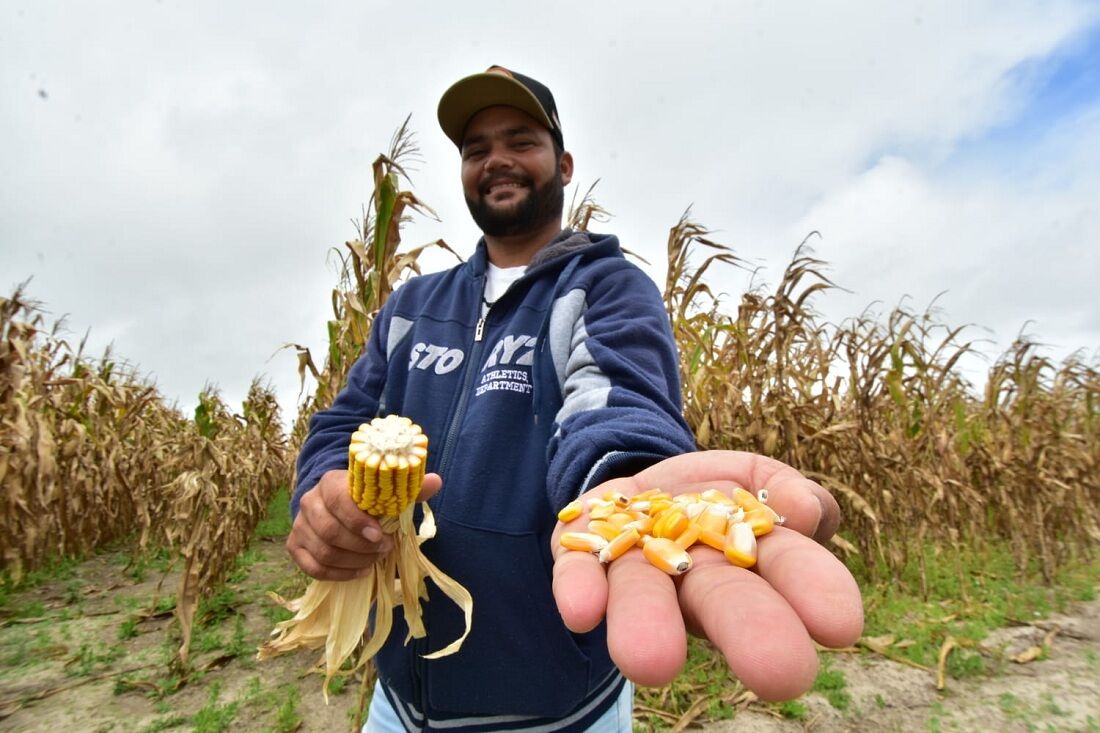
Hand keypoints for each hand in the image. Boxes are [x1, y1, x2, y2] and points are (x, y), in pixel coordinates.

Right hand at [287, 469, 441, 580]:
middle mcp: (309, 502)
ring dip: (353, 561)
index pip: (338, 500)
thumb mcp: (385, 491)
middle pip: (329, 531)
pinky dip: (338, 574)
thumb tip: (436, 481)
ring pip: (323, 552)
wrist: (333, 503)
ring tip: (374, 560)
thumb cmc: (364, 498)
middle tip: (384, 549)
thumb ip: (409, 488)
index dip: (358, 521)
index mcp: (331, 483)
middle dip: (361, 546)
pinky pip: (313, 568)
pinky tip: (360, 572)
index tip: (380, 535)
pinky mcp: (295, 546)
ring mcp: (300, 526)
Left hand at [551, 451, 862, 700]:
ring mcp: (636, 564)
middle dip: (748, 630)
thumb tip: (803, 512)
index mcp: (751, 559)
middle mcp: (694, 576)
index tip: (841, 625)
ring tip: (650, 662)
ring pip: (644, 594)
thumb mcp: (759, 479)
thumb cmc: (716, 498)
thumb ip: (784, 490)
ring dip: (648, 625)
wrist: (641, 485)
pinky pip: (577, 569)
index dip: (814, 593)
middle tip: (780, 673)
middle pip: (722, 599)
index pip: (790, 575)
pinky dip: (579, 590)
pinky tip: (581, 613)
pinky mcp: (581, 549)